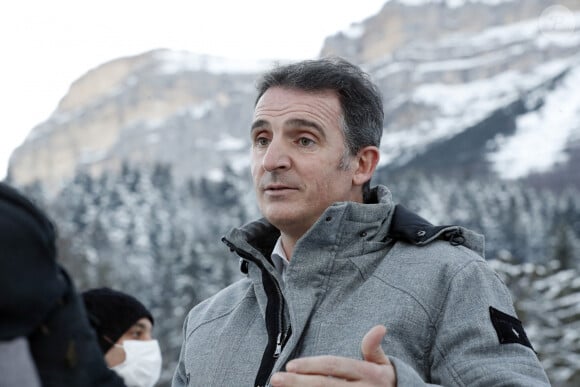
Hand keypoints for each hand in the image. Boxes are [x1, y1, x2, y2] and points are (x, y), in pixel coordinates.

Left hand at [270, 325, 395, 385]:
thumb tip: (380, 327)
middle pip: (325, 385)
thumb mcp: (384, 364)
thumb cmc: (384, 382)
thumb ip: (373, 347)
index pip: (335, 366)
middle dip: (298, 382)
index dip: (312, 365)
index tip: (290, 365)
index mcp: (369, 374)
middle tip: (276, 379)